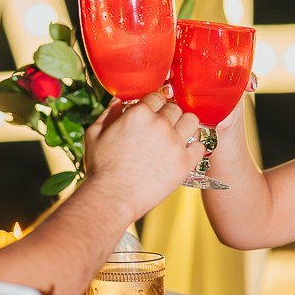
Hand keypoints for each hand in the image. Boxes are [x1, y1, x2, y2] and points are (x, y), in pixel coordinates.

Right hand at [80, 90, 202, 215]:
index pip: (156, 97)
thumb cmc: (100, 168)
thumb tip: (118, 102)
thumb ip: (108, 114)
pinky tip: (184, 151)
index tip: (152, 113)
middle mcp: (160, 124)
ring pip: (191, 121)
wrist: (112, 197)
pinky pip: (200, 145)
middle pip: (175, 108)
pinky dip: (194, 146)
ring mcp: (175, 143)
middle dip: (168, 115)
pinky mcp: (184, 162)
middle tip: (162, 127)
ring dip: (185, 125)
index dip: (153, 105)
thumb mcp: (95, 135)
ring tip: (177, 135)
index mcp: (139, 114)